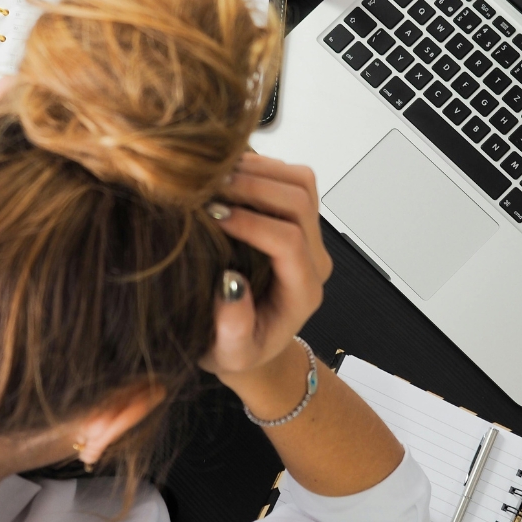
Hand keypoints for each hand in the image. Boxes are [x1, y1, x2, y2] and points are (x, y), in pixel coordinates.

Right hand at [199, 154, 332, 387]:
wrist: (252, 341)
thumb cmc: (238, 349)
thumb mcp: (229, 354)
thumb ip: (233, 329)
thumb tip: (230, 284)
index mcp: (302, 291)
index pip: (288, 242)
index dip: (251, 223)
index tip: (212, 216)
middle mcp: (314, 259)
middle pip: (300, 202)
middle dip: (253, 187)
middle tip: (208, 187)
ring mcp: (310, 235)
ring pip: (301, 182)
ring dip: (259, 170)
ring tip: (214, 176)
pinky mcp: (298, 218)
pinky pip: (292, 178)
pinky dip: (261, 166)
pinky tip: (225, 174)